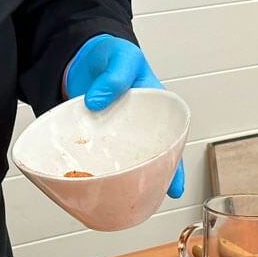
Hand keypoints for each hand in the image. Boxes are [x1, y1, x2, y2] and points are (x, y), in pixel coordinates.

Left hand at [65, 34, 184, 198]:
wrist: (82, 57)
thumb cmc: (111, 54)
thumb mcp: (121, 57)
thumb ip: (114, 76)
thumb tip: (96, 101)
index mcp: (153, 111)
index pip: (171, 142)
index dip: (175, 167)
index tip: (175, 188)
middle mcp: (134, 129)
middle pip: (146, 161)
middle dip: (148, 183)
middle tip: (144, 202)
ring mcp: (112, 136)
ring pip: (119, 164)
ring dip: (118, 182)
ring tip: (117, 202)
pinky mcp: (91, 138)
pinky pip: (92, 157)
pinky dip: (91, 171)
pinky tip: (89, 186)